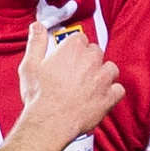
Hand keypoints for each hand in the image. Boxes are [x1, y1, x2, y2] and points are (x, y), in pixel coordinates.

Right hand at [17, 21, 124, 141]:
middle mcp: (91, 60)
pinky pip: (119, 90)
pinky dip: (112, 93)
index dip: (74, 48)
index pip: (80, 38)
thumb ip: (36, 43)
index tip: (69, 57)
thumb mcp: (30, 65)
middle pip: (96, 52)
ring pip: (110, 68)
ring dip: (103, 74)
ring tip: (90, 84)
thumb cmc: (40, 96)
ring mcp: (102, 78)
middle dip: (88, 61)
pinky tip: (101, 97)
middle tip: (76, 74)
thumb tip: (37, 27)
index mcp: (73, 48)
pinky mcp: (109, 97)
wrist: (49, 123)